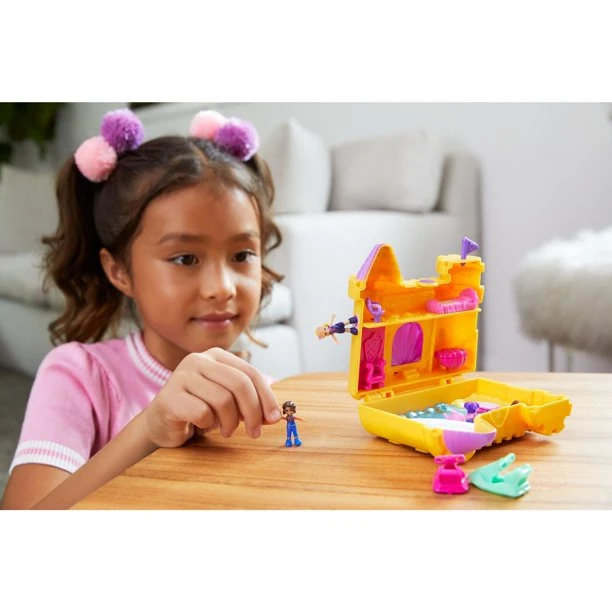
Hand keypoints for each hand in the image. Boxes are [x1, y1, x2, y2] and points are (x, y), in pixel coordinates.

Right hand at [142, 348, 281, 447]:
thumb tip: (274, 415)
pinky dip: (208, 424)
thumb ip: (250, 402)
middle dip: (253, 412)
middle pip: (239, 384)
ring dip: (229, 422)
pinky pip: (202, 413)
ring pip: (222, 400)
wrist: (162, 423)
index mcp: (216, 355)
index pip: (250, 373)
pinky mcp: (169, 396)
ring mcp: (181, 376)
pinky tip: (202, 426)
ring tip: (225, 430)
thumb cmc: (200, 409)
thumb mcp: (229, 401)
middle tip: (255, 432)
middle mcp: (198, 359)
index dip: (266, 396)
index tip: (274, 418)